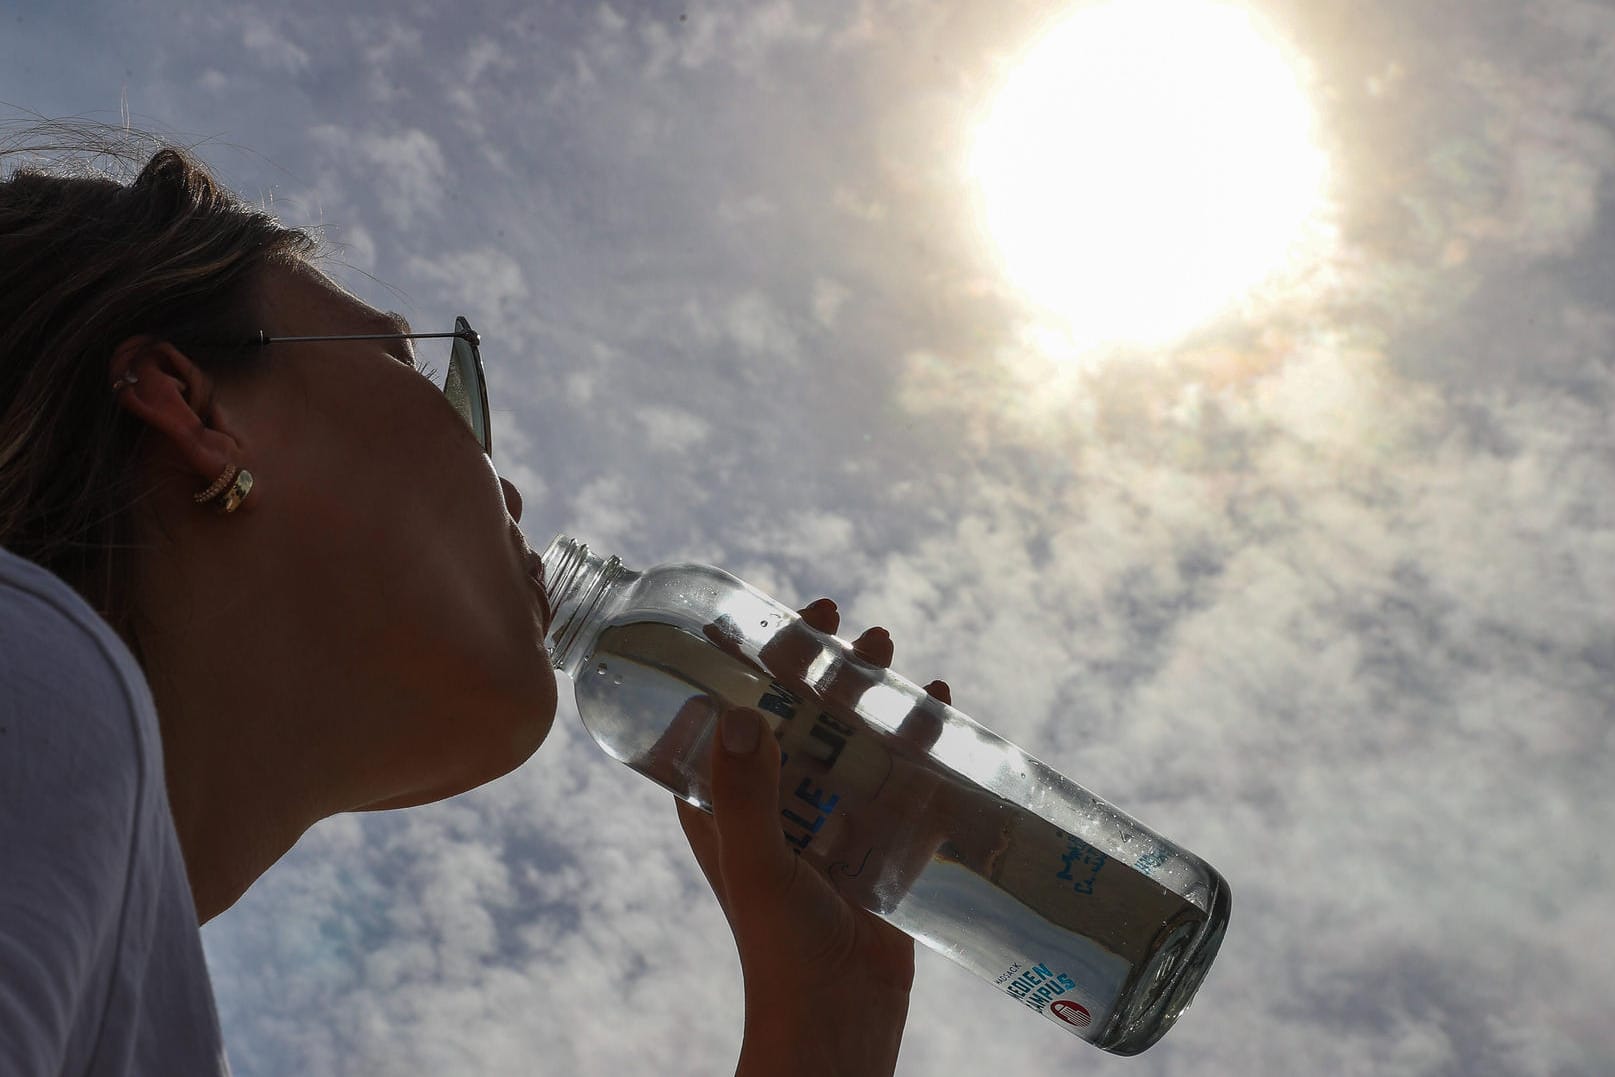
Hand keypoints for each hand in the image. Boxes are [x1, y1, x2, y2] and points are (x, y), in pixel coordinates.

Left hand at [676, 598, 951, 1076]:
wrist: (840, 1016)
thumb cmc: (782, 948)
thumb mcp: (756, 864)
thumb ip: (745, 793)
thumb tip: (736, 709)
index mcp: (726, 803)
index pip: (731, 712)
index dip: (751, 659)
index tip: (779, 617)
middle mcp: (775, 803)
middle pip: (797, 713)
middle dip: (820, 666)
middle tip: (847, 625)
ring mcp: (828, 820)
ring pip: (848, 737)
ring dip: (868, 694)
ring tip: (891, 654)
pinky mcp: (876, 841)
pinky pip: (896, 775)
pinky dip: (914, 738)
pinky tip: (939, 708)